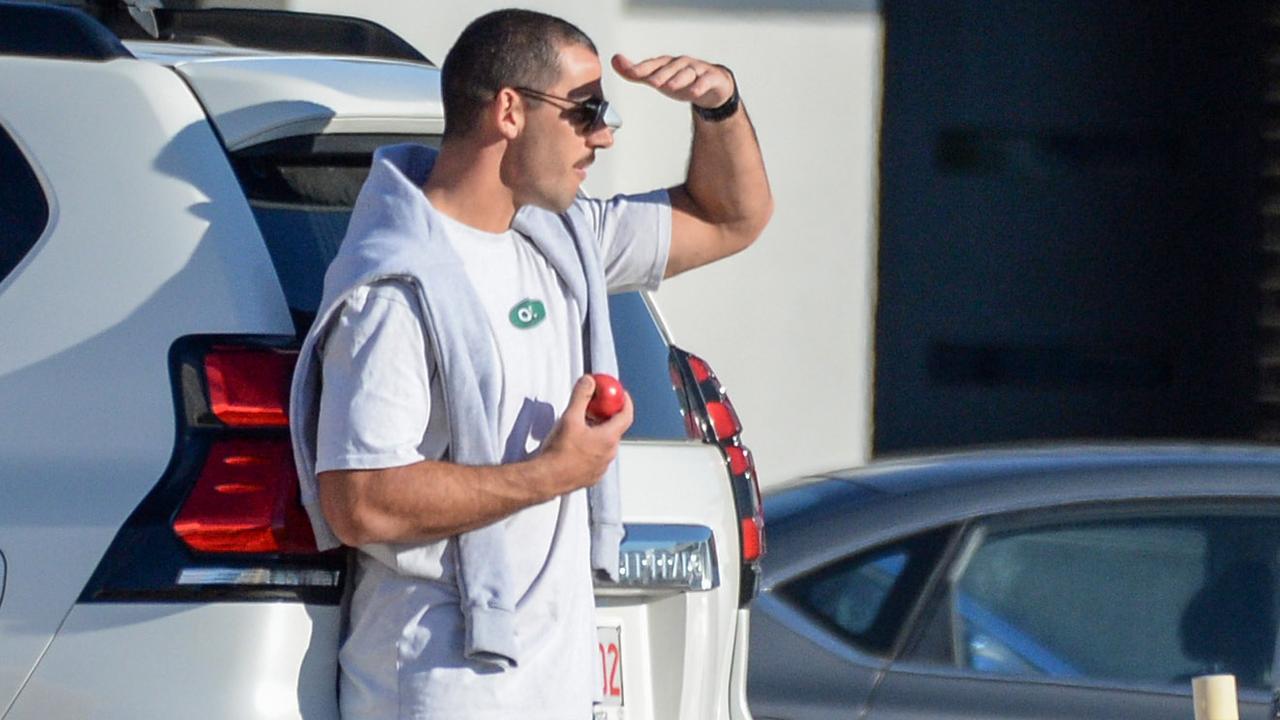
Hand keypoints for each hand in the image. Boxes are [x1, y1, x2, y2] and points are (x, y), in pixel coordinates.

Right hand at [538, 375, 633, 493]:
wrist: (546, 479)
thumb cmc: (559, 453)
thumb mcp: (570, 418)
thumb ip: (581, 396)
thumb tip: (589, 382)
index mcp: (608, 439)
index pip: (626, 415)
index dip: (624, 401)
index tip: (620, 393)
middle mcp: (609, 454)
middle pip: (615, 428)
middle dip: (607, 415)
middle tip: (595, 406)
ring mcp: (601, 466)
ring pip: (604, 443)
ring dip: (597, 431)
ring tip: (581, 425)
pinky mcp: (592, 475)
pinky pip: (596, 456)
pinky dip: (590, 446)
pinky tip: (575, 443)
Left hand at [612, 53, 734, 109]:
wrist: (712, 86)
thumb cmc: (681, 80)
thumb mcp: (657, 78)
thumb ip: (636, 72)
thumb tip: (614, 60)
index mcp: (667, 64)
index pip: (653, 65)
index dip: (642, 69)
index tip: (631, 73)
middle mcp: (681, 64)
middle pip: (670, 67)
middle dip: (661, 74)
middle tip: (651, 82)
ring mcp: (697, 70)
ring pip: (687, 73)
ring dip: (678, 79)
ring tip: (670, 86)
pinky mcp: (711, 78)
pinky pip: (706, 81)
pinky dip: (700, 85)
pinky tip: (694, 92)